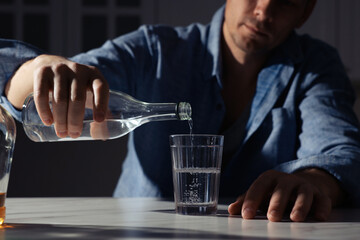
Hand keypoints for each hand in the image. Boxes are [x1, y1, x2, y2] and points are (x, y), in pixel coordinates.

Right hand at [6, 54, 108, 137]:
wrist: (51, 64)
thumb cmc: (78, 87)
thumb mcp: (92, 94)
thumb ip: (102, 113)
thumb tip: (100, 135)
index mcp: (95, 75)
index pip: (101, 88)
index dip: (101, 104)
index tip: (98, 121)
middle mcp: (78, 69)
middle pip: (77, 98)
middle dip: (75, 120)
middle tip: (73, 134)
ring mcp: (59, 69)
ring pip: (60, 99)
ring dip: (60, 119)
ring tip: (62, 133)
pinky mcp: (42, 72)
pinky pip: (42, 94)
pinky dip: (44, 110)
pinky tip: (48, 122)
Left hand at [228, 169, 343, 221]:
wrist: (303, 184)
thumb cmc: (276, 191)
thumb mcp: (261, 193)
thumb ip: (246, 201)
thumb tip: (231, 210)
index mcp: (270, 178)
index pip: (259, 186)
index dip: (252, 200)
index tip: (246, 215)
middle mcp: (288, 180)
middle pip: (282, 189)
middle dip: (277, 203)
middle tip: (272, 217)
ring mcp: (305, 186)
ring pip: (304, 194)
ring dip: (300, 206)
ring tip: (295, 218)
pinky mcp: (320, 195)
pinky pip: (323, 200)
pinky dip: (322, 208)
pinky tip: (319, 217)